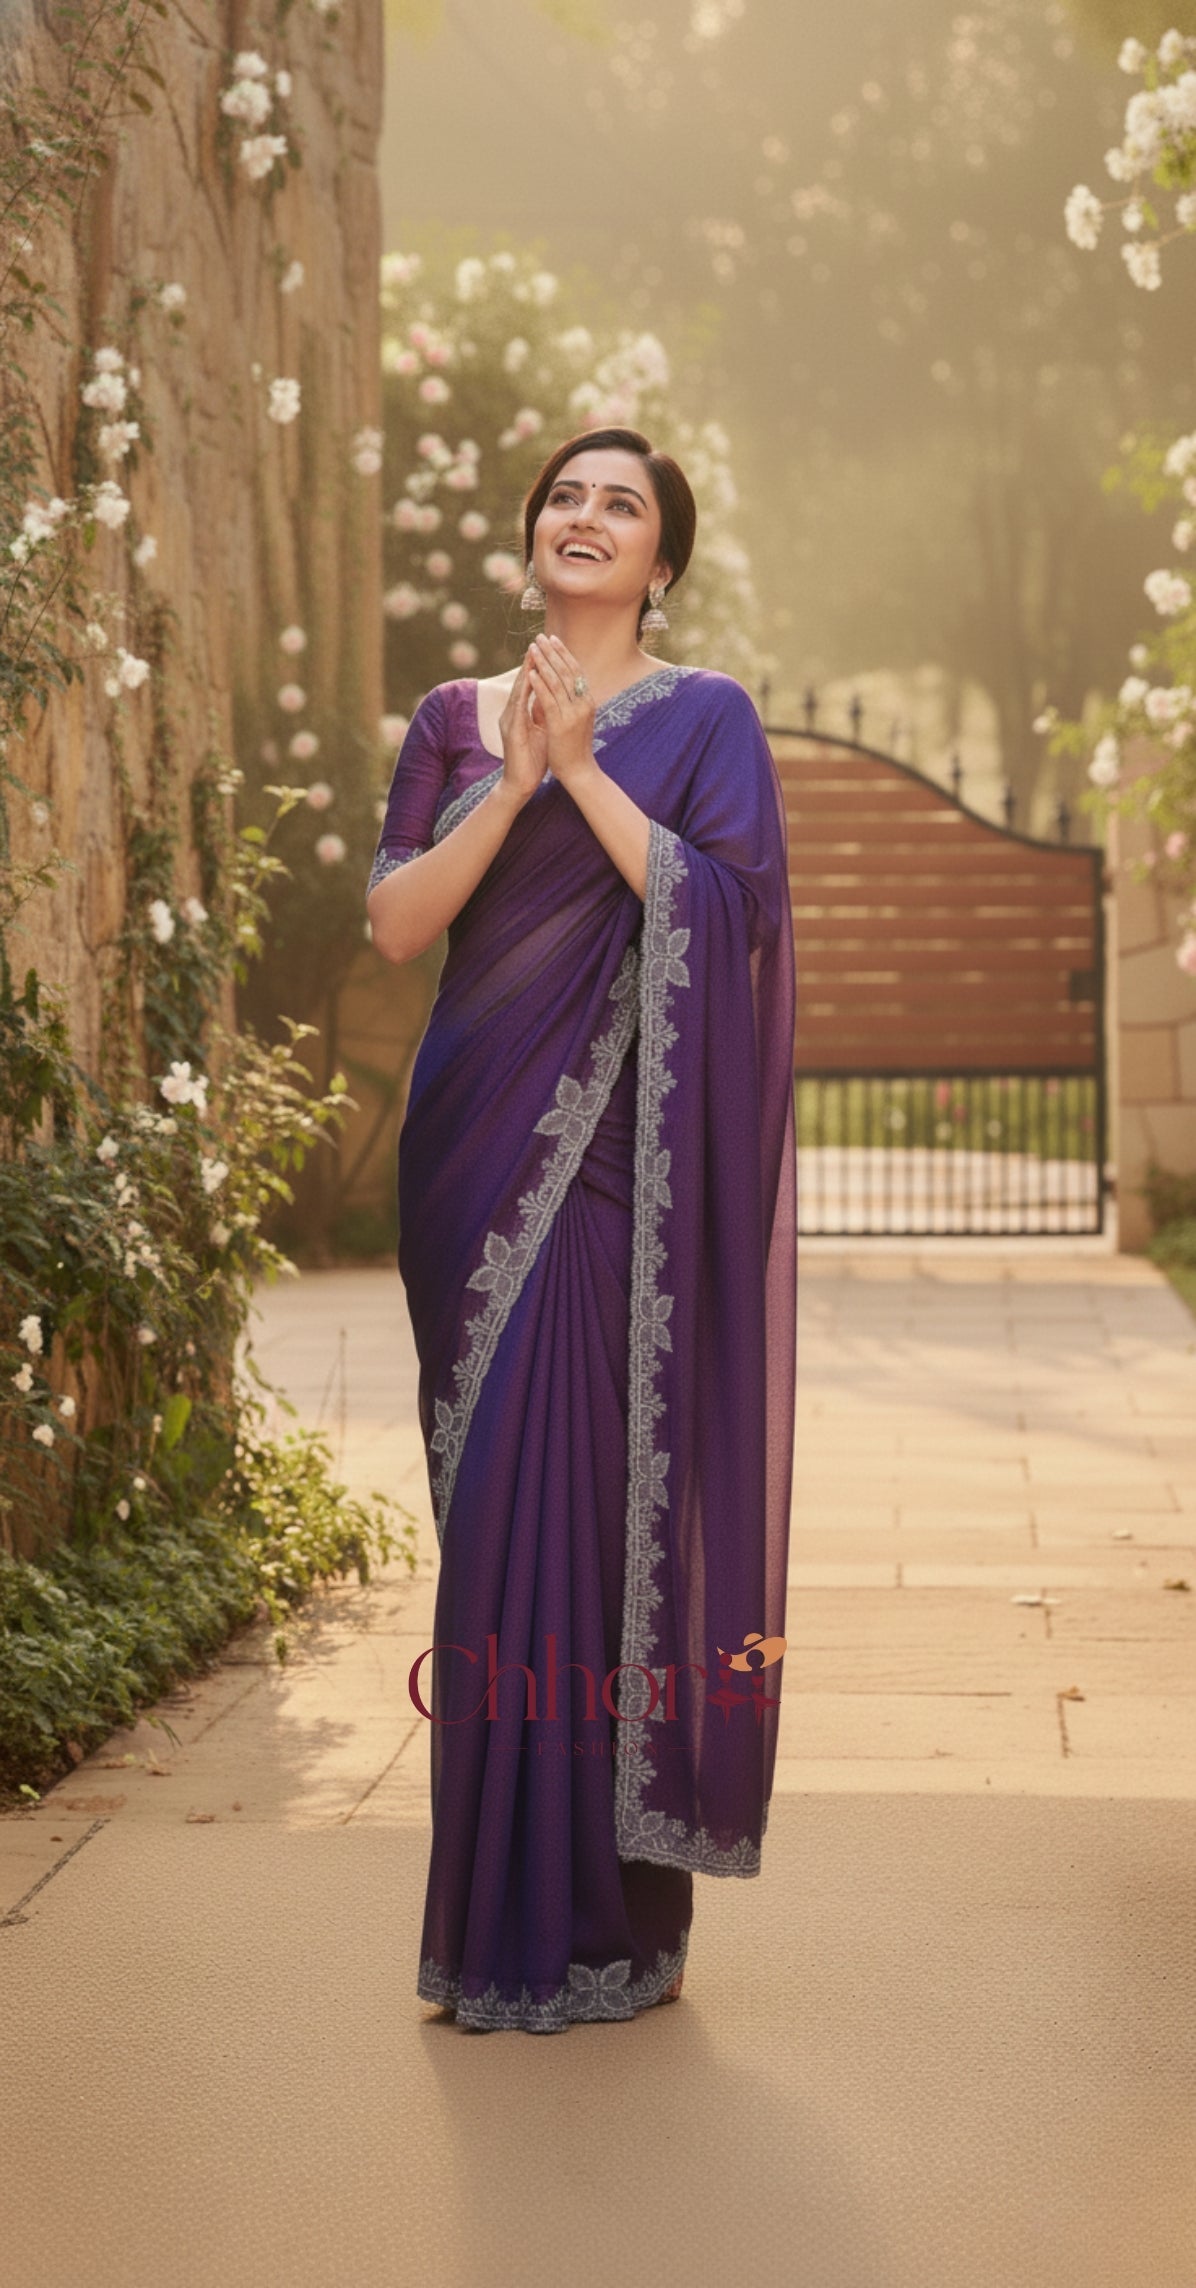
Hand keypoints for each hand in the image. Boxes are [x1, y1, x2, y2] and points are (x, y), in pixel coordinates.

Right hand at [497, 656, 548, 804]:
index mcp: (521, 713)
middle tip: (538, 642)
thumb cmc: (532, 759)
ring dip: (525, 672)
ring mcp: (509, 721)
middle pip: (523, 683)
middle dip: (531, 662)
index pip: (531, 685)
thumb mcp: (541, 730)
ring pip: (518, 691)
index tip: (548, 649)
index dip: (539, 667)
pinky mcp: (511, 732)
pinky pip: (517, 708)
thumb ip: (543, 713)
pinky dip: (524, 693)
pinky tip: (529, 681)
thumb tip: (552, 696)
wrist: (520, 784)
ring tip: (533, 654)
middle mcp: (512, 713)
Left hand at [525, 633, 597, 788]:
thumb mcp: (574, 720)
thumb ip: (569, 703)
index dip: (564, 653)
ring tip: (533, 648)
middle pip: (567, 671)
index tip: (553, 639)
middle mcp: (583, 704)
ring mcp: (573, 714)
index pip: (575, 671)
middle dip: (553, 652)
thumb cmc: (575, 748)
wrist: (579, 773)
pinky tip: (531, 673)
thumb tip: (561, 687)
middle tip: (541, 636)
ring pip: (558, 682)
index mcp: (587, 701)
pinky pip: (549, 700)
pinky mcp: (561, 725)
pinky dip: (540, 685)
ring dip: (544, 663)